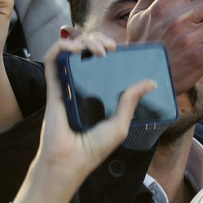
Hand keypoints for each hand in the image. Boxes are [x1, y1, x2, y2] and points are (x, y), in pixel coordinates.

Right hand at [8, 35, 156, 202]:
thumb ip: (131, 101)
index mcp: (98, 93)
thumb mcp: (120, 124)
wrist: (69, 162)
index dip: (109, 50)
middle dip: (98, 41)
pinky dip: (61, 47)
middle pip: (87, 52)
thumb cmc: (93, 149)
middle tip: (111, 48)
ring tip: (97, 50)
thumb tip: (150, 82)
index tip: (120, 49)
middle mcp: (81, 86)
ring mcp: (66, 85)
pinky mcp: (52, 88)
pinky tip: (74, 48)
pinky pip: (52, 60)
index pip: (102, 63)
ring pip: (70, 51)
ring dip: (83, 41)